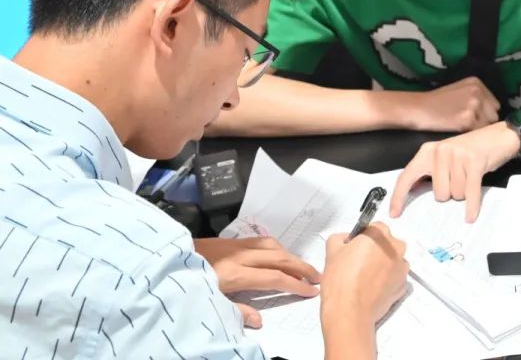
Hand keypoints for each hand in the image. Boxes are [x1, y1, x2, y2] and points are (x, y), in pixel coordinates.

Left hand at [194, 236, 320, 327]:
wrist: (162, 259)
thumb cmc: (183, 284)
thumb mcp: (207, 303)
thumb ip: (235, 311)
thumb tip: (259, 320)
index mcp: (234, 274)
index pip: (274, 278)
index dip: (296, 285)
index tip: (311, 291)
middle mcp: (239, 256)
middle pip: (279, 258)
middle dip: (301, 267)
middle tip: (318, 276)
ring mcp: (234, 245)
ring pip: (271, 245)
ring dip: (290, 255)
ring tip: (301, 266)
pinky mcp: (228, 240)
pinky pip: (260, 240)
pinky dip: (275, 247)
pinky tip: (278, 253)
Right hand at [321, 224, 408, 324]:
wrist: (349, 311)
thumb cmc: (341, 280)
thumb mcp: (332, 249)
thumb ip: (341, 237)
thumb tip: (345, 239)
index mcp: (380, 235)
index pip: (373, 228)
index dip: (362, 238)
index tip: (354, 248)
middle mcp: (396, 248)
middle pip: (385, 244)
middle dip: (373, 251)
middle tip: (357, 263)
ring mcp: (402, 268)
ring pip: (391, 261)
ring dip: (381, 265)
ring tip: (362, 278)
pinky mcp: (402, 285)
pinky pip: (394, 277)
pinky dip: (385, 280)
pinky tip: (370, 287)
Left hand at [389, 122, 519, 222]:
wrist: (500, 136)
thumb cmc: (472, 150)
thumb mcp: (447, 158)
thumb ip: (431, 173)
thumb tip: (415, 194)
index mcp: (428, 151)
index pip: (407, 176)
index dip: (399, 196)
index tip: (394, 214)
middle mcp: (440, 152)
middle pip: (438, 194)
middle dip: (451, 194)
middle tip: (462, 180)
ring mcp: (457, 156)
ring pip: (455, 195)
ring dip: (465, 193)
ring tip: (471, 177)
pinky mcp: (474, 162)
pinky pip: (470, 193)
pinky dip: (472, 206)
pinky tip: (470, 216)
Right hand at [406, 77, 500, 132]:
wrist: (418, 108)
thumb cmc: (436, 101)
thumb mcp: (459, 90)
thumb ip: (476, 96)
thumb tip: (491, 112)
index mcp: (477, 83)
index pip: (494, 104)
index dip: (486, 113)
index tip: (476, 118)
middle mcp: (477, 92)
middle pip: (494, 115)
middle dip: (484, 121)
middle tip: (469, 124)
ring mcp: (473, 105)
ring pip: (488, 125)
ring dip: (479, 129)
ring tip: (464, 127)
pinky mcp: (468, 119)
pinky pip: (479, 132)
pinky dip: (472, 134)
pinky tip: (460, 130)